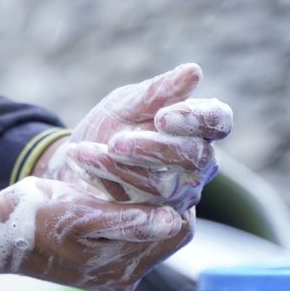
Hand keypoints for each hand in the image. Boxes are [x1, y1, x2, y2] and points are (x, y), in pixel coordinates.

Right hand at [0, 177, 192, 290]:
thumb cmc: (32, 217)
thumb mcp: (78, 213)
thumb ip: (126, 219)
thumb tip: (171, 221)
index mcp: (121, 269)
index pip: (177, 230)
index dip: (175, 196)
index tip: (160, 166)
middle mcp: (123, 279)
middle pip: (168, 234)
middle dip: (162, 201)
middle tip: (146, 168)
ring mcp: (114, 276)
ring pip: (152, 234)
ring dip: (146, 206)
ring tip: (127, 179)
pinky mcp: (103, 268)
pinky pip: (133, 239)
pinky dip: (130, 216)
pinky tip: (113, 196)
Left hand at [32, 63, 232, 211]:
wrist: (72, 161)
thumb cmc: (110, 126)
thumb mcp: (125, 104)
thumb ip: (156, 92)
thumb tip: (193, 72)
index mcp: (198, 129)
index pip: (218, 121)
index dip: (197, 120)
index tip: (162, 117)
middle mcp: (197, 165)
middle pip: (195, 158)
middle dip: (154, 148)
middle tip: (115, 142)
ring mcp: (178, 195)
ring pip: (163, 185)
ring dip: (120, 168)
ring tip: (84, 151)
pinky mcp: (153, 218)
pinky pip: (138, 207)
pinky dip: (105, 184)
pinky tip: (81, 166)